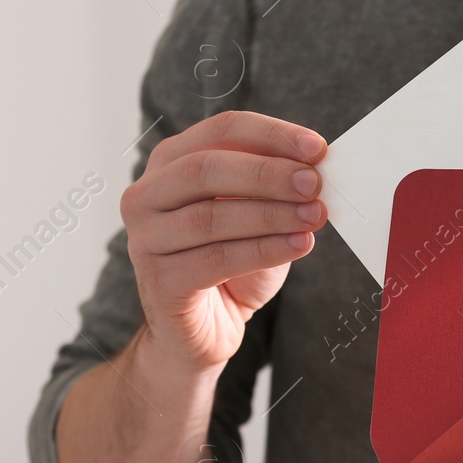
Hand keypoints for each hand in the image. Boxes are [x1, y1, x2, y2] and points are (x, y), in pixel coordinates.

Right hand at [122, 110, 327, 371]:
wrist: (205, 330)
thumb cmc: (232, 266)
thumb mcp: (257, 215)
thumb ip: (276, 187)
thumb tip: (316, 165)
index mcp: (170, 163)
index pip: (221, 131)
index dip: (272, 135)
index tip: (317, 148)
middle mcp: (147, 196)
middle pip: (206, 169)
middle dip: (268, 173)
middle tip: (314, 183)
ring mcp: (144, 239)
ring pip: (211, 216)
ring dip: (271, 213)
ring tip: (315, 216)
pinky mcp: (158, 281)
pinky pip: (216, 259)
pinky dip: (264, 250)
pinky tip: (299, 245)